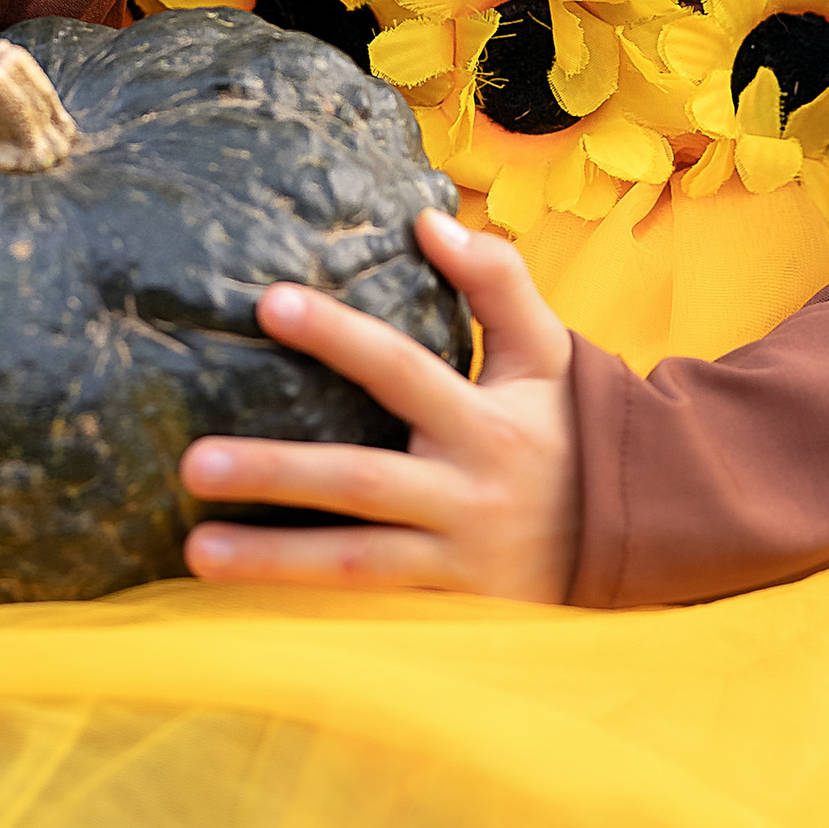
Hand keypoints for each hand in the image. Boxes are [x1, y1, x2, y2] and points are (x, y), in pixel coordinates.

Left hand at [178, 211, 578, 603]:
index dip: (337, 335)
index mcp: (485, 421)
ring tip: (195, 550)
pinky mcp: (449, 607)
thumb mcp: (547, 349)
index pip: (399, 368)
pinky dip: (305, 606)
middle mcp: (467, 492)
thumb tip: (427, 220)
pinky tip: (238, 601)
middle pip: (360, 481)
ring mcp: (456, 560)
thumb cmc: (570, 425)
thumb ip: (497, 279)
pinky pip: (369, 607)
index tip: (268, 302)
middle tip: (192, 463)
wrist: (636, 533)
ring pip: (354, 563)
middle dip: (276, 474)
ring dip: (272, 560)